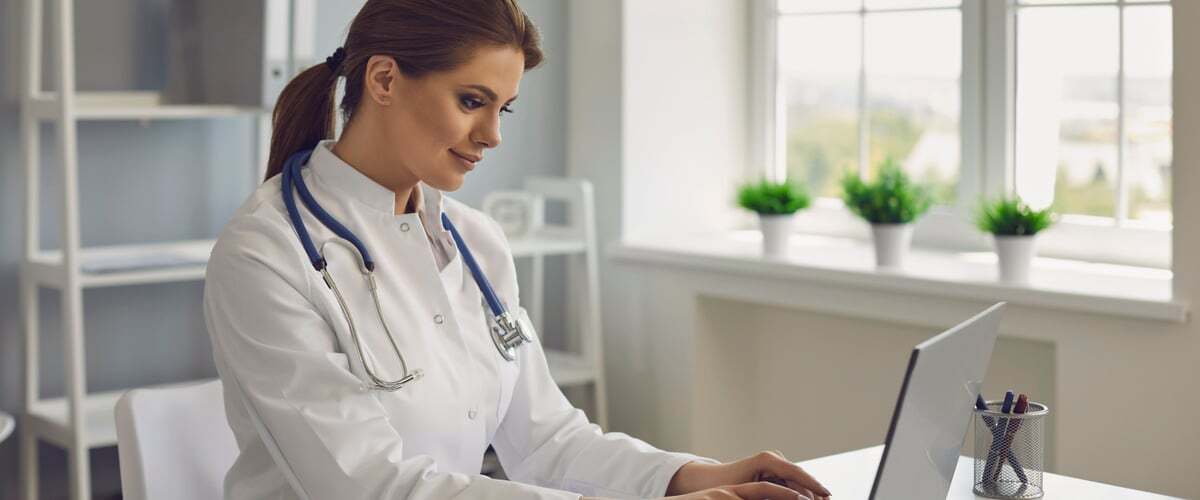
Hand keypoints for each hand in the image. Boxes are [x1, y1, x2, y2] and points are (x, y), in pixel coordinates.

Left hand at [665, 451, 830, 498]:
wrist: (711, 481)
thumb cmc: (725, 486)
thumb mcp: (747, 492)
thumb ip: (770, 495)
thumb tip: (794, 498)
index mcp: (767, 460)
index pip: (796, 472)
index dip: (813, 484)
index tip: (827, 495)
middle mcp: (774, 458)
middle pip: (801, 478)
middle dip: (814, 492)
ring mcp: (776, 464)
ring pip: (799, 483)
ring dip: (809, 495)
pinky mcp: (776, 472)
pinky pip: (792, 485)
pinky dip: (801, 495)